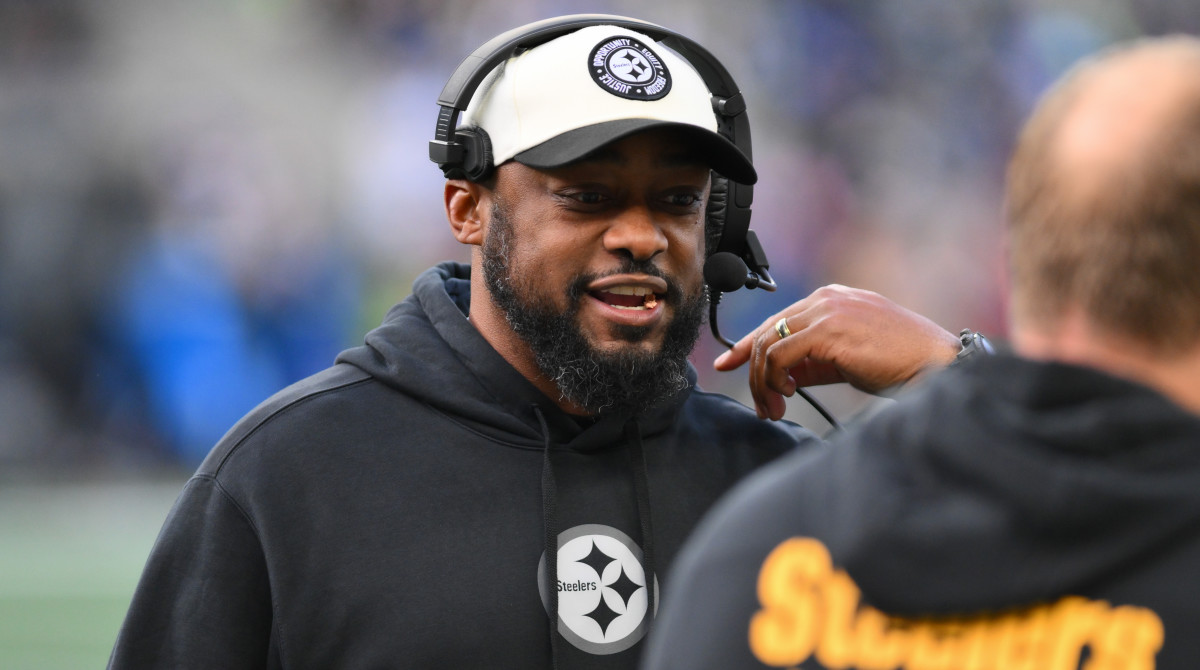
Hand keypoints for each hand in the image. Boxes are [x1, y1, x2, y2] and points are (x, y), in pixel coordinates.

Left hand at [713, 285, 960, 419]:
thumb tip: (782, 377)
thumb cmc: (900, 362)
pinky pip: (781, 355)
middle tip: (761, 406)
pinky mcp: (828, 330)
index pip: (778, 320)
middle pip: (768, 331)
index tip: (728, 363)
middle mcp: (826, 299)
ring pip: (770, 344)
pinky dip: (774, 378)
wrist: (934, 364)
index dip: (748, 345)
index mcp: (832, 299)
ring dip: (763, 382)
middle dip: (753, 371)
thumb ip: (814, 362)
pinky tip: (786, 396)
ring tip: (774, 409)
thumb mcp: (847, 359)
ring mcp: (826, 311)